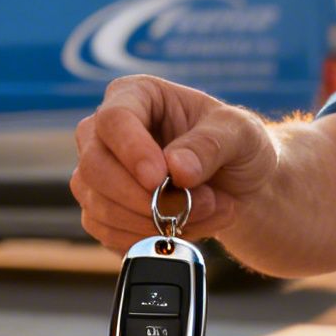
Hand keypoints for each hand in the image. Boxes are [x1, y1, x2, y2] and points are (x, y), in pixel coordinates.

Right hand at [71, 75, 278, 250]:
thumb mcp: (240, 133)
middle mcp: (107, 132)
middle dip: (144, 198)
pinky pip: (107, 232)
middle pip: (94, 166)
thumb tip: (177, 169)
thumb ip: (210, 145)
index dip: (132, 152)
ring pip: (98, 206)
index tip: (160, 179)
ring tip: (206, 214)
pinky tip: (183, 230)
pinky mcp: (102, 210)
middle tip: (199, 204)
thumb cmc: (237, 146)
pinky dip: (149, 240)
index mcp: (137, 95)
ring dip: (154, 222)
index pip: (114, 119)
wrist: (240, 186)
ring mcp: (99, 173)